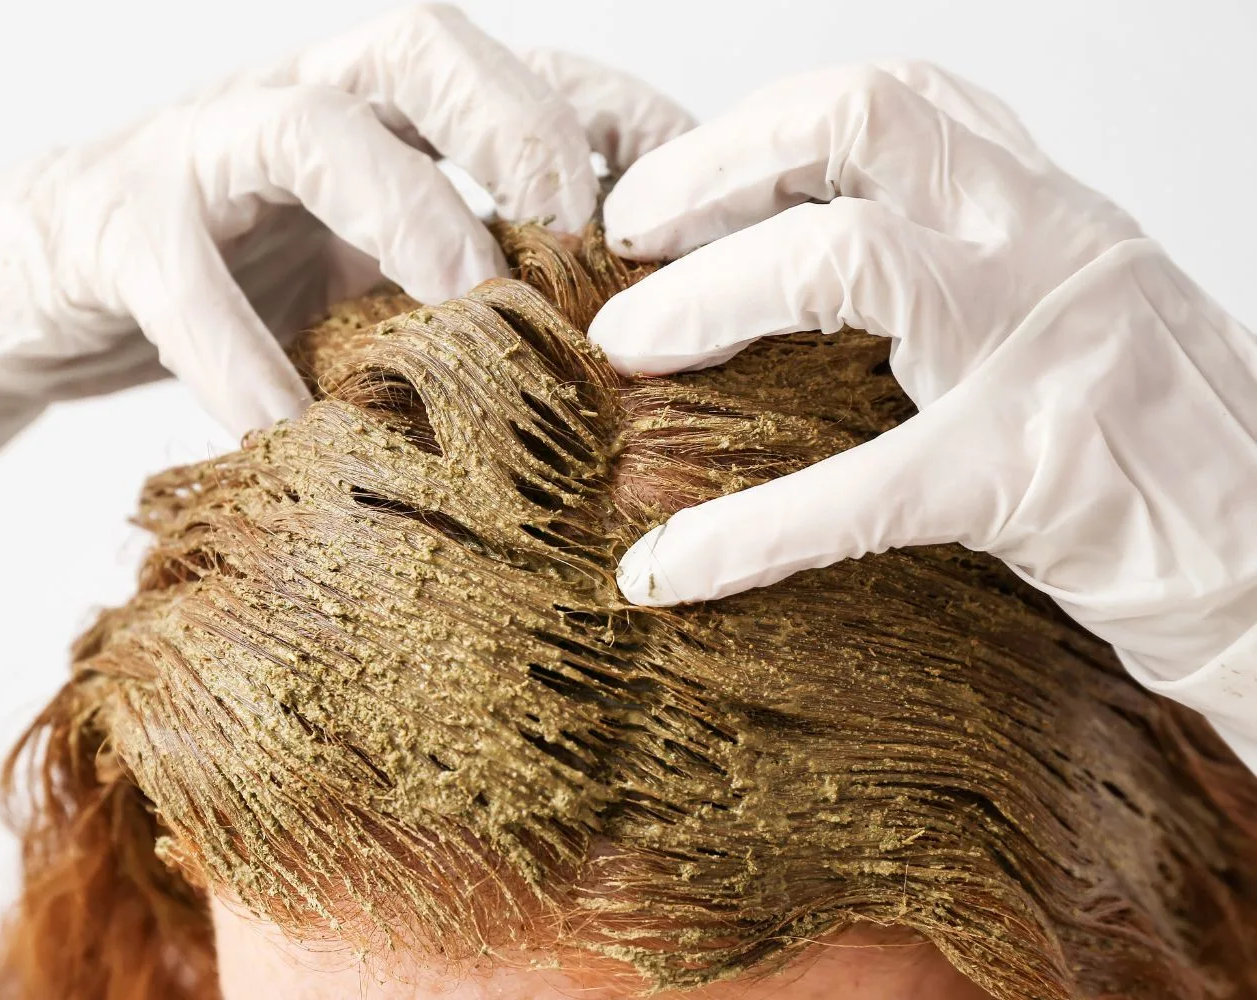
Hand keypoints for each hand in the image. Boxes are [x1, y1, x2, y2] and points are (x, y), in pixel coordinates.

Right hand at [0, 3, 694, 553]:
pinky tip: (285, 427)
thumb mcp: (367, 281)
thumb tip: (608, 383)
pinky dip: (236, 354)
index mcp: (385, 115)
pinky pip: (177, 273)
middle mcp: (303, 101)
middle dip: (522, 123)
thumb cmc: (235, 285)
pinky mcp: (109, 223)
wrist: (37, 292)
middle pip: (423, 43)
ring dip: (404, 210)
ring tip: (470, 305)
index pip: (528, 75)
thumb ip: (461, 298)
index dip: (628, 124)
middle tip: (588, 230)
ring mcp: (202, 151)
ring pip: (306, 125)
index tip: (711, 210)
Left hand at [588, 62, 1256, 759]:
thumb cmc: (1154, 450)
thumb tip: (797, 273)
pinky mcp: (1034, 472)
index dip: (760, 128)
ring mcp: (1047, 346)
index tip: (674, 189)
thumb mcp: (1065, 317)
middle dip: (715, 165)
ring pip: (847, 261)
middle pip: (860, 122)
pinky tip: (668, 569)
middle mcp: (1049, 243)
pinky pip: (861, 488)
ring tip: (625, 347)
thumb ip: (965, 272)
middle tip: (625, 233)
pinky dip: (748, 530)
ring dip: (707, 297)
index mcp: (1047, 207)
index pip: (895, 103)